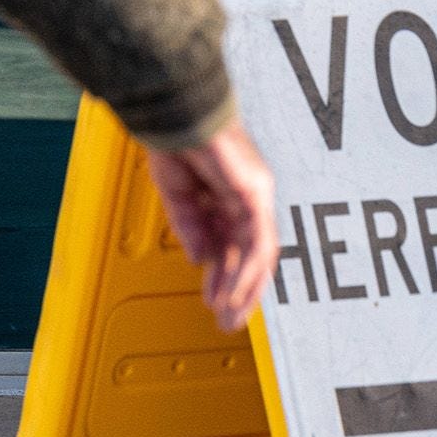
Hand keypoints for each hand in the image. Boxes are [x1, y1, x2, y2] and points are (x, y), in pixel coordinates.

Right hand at [144, 120, 277, 331]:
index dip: (223, 278)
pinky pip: (257, 240)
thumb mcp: (179, 197)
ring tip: (231, 316)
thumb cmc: (176, 141)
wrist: (176, 114)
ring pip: (259, 254)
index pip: (233, 246)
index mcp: (226, 196)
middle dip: (239, 293)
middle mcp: (246, 196)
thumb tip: (201, 259)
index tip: (213, 303)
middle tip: (227, 322)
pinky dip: (246, 270)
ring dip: (245, 289)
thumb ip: (191, 228)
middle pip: (251, 256)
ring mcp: (254, 193)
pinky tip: (233, 291)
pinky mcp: (255, 191)